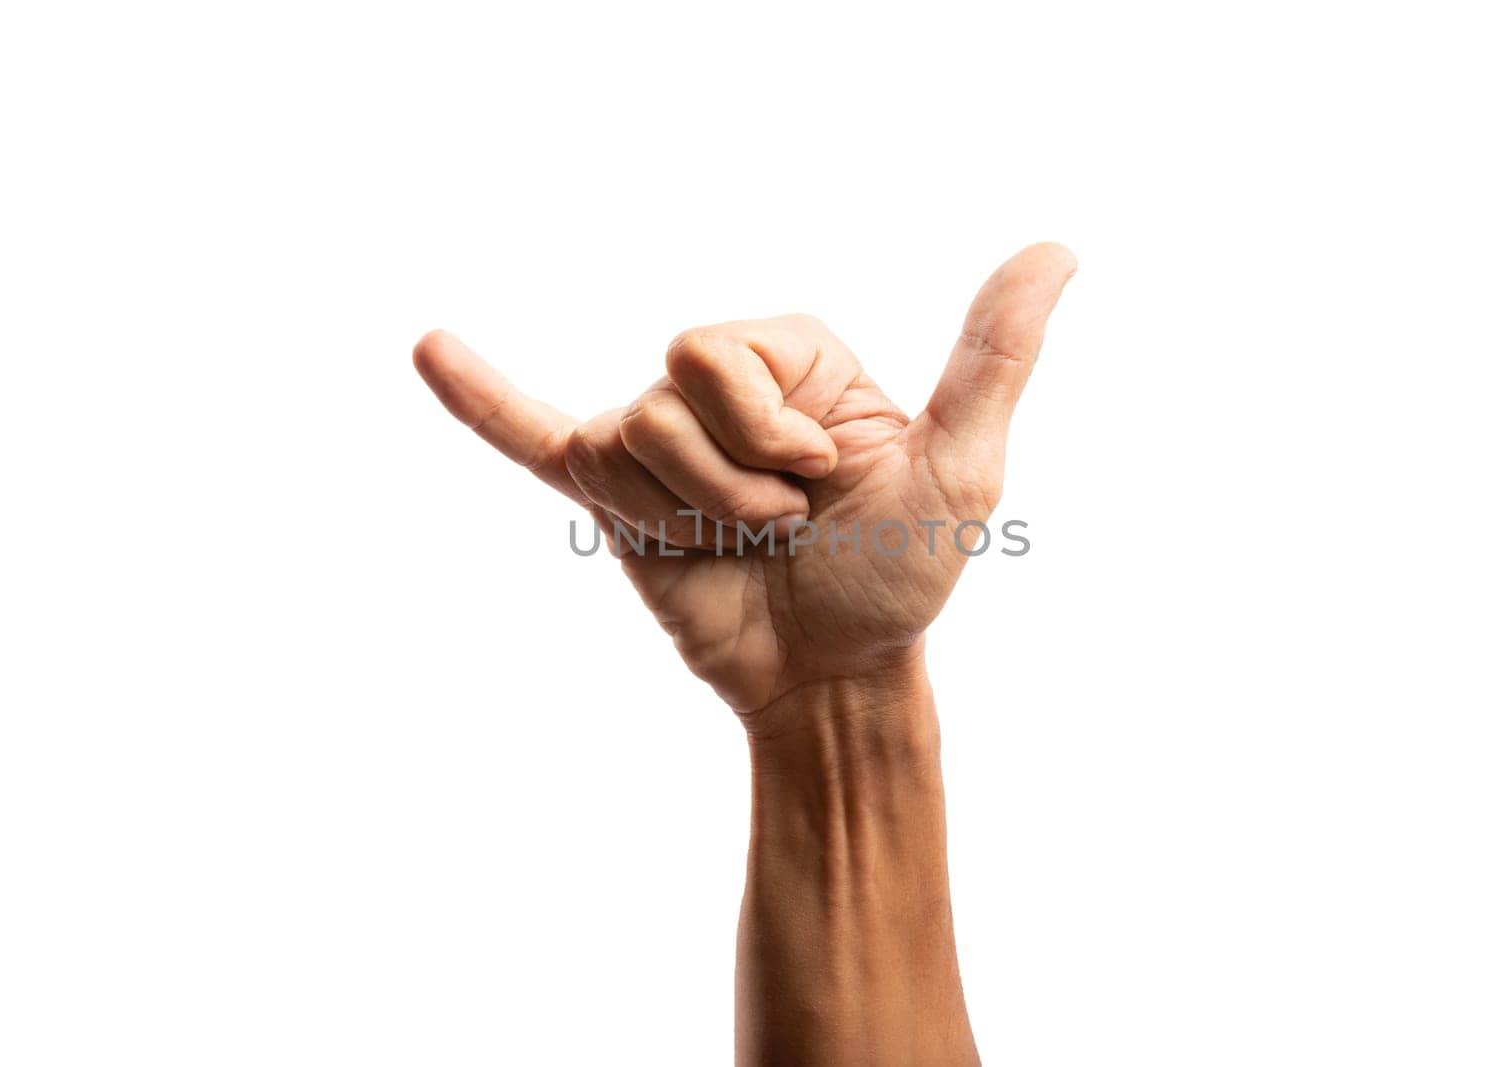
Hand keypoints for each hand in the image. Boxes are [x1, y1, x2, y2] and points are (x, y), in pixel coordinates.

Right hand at [412, 243, 1075, 720]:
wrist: (835, 680)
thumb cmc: (901, 577)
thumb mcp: (959, 466)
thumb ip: (992, 355)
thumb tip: (1057, 249)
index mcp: (791, 361)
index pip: (719, 353)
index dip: (764, 429)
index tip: (822, 481)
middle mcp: (718, 390)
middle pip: (664, 397)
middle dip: (727, 479)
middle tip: (780, 525)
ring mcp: (658, 443)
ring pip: (621, 445)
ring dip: (685, 514)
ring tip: (737, 545)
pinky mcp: (613, 500)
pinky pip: (532, 440)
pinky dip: (480, 401)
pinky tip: (429, 350)